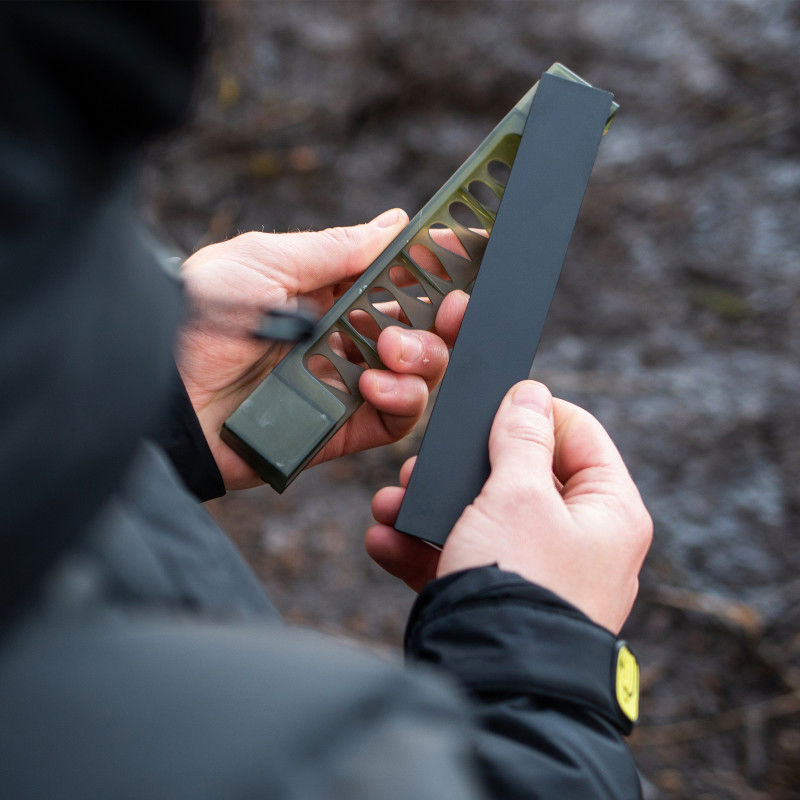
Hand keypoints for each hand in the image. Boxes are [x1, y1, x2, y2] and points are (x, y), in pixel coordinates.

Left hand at [178, 209, 468, 489]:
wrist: (159, 392)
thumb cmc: (200, 314)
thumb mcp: (265, 261)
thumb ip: (337, 249)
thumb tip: (396, 222)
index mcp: (326, 292)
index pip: (397, 279)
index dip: (435, 267)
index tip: (467, 252)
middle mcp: (341, 337)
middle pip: (419, 328)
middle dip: (443, 316)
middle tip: (450, 307)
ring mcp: (342, 384)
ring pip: (417, 374)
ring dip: (422, 357)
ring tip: (388, 348)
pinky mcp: (338, 429)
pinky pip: (395, 421)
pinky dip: (401, 401)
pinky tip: (374, 382)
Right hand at [367, 380, 652, 633]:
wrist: (494, 688)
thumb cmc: (520, 584)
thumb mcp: (517, 494)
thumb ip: (521, 437)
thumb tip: (530, 394)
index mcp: (609, 510)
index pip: (579, 434)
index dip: (532, 412)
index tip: (488, 407)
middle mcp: (581, 540)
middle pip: (520, 476)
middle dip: (463, 469)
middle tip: (425, 464)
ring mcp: (539, 571)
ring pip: (483, 517)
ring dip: (430, 508)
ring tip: (391, 504)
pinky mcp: (501, 597)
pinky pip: (466, 558)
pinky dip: (425, 548)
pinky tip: (386, 540)